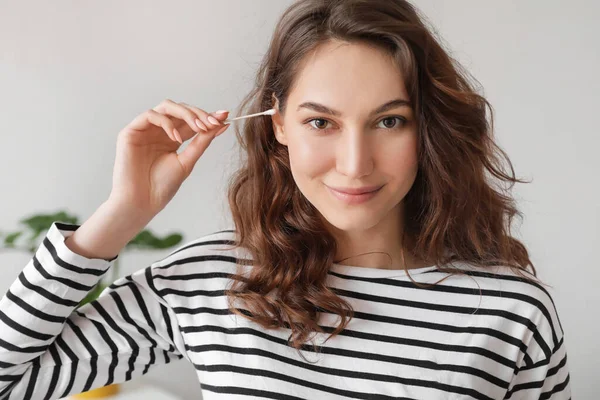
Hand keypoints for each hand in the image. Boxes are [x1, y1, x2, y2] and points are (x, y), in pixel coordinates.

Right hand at [108, 99, 229, 216]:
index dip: (207, 116)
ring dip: (186, 114)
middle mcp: (159, 131)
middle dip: (199, 114)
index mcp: (172, 138)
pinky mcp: (130, 132)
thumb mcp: (188, 161)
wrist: (142, 202)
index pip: (191, 120)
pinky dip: (166, 123)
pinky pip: (150, 115)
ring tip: (199, 127)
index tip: (225, 116)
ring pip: (166, 106)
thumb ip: (202, 142)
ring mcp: (145, 130)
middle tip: (213, 122)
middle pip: (181, 109)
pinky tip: (176, 138)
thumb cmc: (162, 186)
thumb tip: (222, 125)